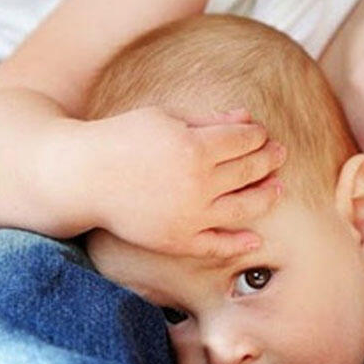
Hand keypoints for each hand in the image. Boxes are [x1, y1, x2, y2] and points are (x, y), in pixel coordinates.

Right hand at [89, 107, 285, 256]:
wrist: (83, 177)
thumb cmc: (123, 138)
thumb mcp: (165, 118)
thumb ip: (209, 120)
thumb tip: (248, 119)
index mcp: (194, 147)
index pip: (243, 140)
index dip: (258, 135)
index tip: (261, 133)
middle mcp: (197, 183)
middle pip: (249, 170)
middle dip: (269, 159)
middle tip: (280, 154)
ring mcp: (190, 215)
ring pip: (244, 207)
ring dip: (267, 196)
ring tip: (279, 189)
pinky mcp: (178, 240)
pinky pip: (217, 244)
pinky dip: (239, 243)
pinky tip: (256, 239)